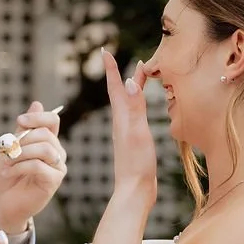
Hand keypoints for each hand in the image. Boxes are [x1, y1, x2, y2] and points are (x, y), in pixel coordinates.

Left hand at [0, 101, 66, 234]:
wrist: (2, 202)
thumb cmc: (6, 175)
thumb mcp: (10, 148)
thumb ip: (23, 129)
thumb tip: (37, 103)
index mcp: (47, 141)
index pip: (52, 120)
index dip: (37, 117)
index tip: (19, 121)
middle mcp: (56, 152)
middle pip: (46, 134)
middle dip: (22, 139)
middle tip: (6, 150)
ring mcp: (57, 167)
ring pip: (45, 149)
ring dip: (21, 153)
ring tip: (7, 162)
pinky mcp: (54, 181)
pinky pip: (39, 165)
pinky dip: (20, 166)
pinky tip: (8, 172)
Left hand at [103, 50, 156, 203]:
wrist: (134, 192)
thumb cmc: (136, 165)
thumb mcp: (137, 133)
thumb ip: (135, 108)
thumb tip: (129, 81)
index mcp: (121, 118)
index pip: (115, 88)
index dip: (111, 69)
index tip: (104, 51)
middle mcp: (122, 123)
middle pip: (121, 93)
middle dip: (122, 74)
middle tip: (124, 58)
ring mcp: (127, 133)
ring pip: (127, 104)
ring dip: (130, 88)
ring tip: (137, 77)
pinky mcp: (133, 142)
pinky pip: (134, 116)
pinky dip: (137, 105)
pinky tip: (139, 108)